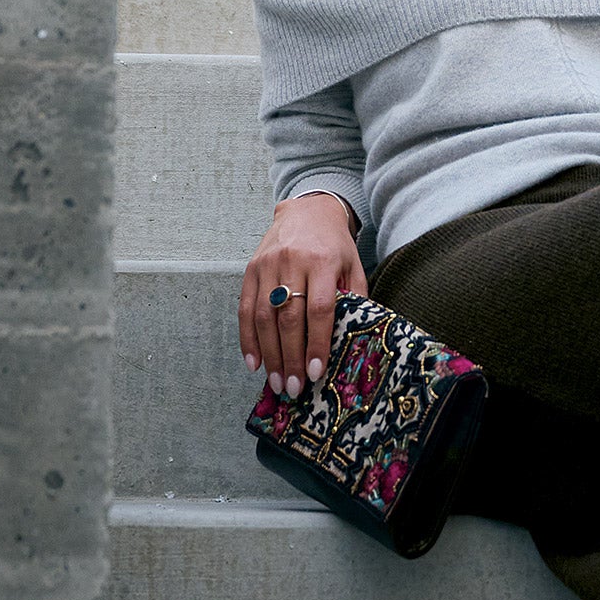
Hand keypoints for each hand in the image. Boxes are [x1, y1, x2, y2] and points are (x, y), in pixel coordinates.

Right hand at [239, 193, 366, 398]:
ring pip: (264, 316)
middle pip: (289, 317)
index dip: (316, 343)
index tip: (315, 372)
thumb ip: (355, 300)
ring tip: (276, 382)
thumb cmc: (336, 247)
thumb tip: (354, 342)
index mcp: (323, 262)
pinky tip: (254, 362)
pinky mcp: (250, 269)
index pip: (319, 309)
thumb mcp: (354, 267)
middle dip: (290, 357)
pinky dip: (247, 338)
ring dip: (269, 354)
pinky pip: (245, 308)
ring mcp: (267, 265)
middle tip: (293, 388)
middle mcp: (292, 262)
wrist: (308, 211)